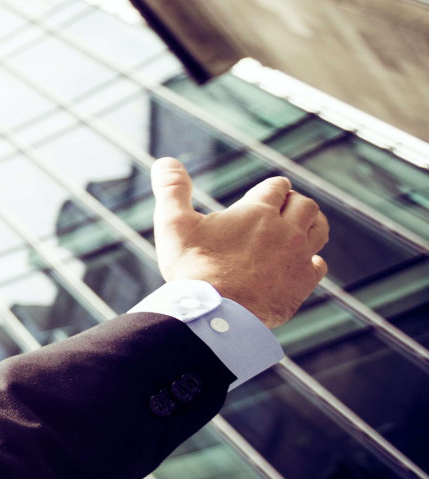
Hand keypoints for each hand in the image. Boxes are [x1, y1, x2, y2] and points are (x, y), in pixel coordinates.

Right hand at [150, 157, 328, 327]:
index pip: (277, 187)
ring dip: (310, 224)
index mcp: (259, 211)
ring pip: (319, 230)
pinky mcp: (301, 284)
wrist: (213, 313)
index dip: (270, 189)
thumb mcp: (174, 224)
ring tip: (298, 228)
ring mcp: (298, 258)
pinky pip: (318, 265)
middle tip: (281, 209)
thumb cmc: (192, 268)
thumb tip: (164, 161)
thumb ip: (172, 190)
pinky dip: (311, 261)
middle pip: (304, 205)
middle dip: (293, 203)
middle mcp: (286, 230)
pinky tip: (300, 264)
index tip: (263, 195)